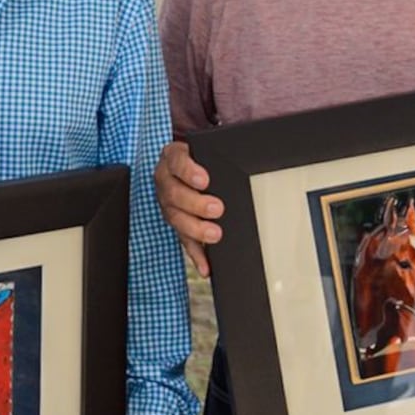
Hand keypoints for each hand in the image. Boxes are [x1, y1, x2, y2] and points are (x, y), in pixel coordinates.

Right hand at [153, 140, 222, 276]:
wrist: (193, 166)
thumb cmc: (203, 158)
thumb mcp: (208, 149)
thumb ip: (219, 153)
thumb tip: (247, 154)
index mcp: (173, 158)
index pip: (176, 161)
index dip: (188, 171)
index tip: (204, 180)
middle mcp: (166, 181)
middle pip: (174, 194)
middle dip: (195, 204)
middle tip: (216, 208)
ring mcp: (169, 204)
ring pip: (175, 218)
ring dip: (195, 229)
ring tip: (215, 235)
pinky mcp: (177, 224)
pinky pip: (184, 241)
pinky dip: (196, 254)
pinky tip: (206, 266)